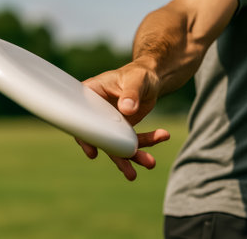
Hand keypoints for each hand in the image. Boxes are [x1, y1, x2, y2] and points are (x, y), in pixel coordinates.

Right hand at [75, 60, 169, 180]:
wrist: (151, 78)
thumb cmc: (139, 74)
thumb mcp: (136, 80)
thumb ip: (131, 93)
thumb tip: (126, 109)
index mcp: (91, 95)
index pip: (83, 118)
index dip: (85, 137)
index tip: (92, 152)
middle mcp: (97, 112)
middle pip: (102, 138)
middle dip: (118, 156)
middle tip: (130, 172)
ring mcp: (109, 123)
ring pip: (118, 145)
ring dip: (135, 155)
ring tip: (151, 163)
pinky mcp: (123, 129)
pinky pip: (134, 141)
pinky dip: (148, 142)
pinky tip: (163, 135)